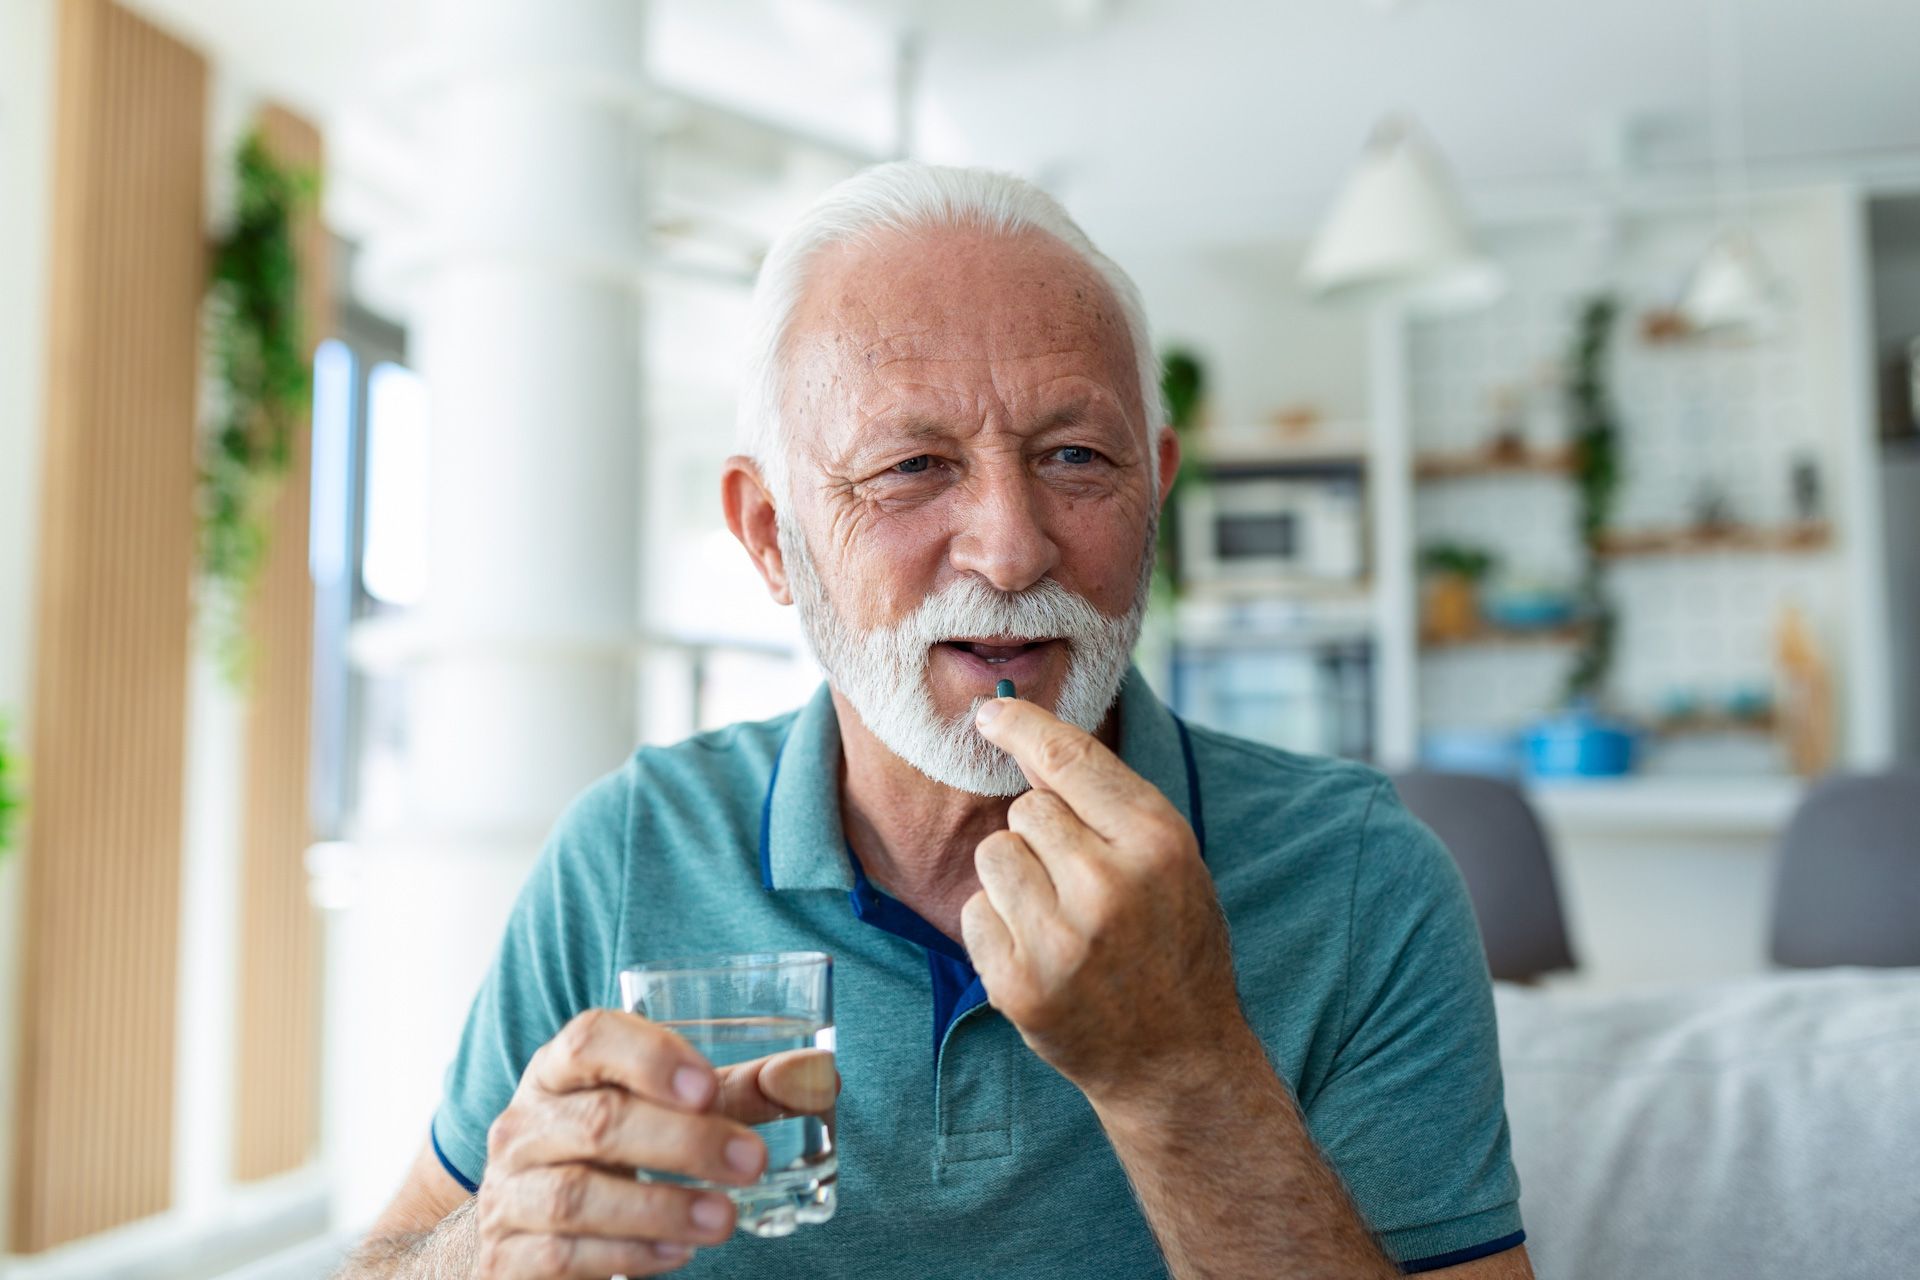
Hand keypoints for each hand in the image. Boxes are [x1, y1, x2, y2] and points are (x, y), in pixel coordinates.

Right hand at [473, 1009, 837, 1277]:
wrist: (518, 1228)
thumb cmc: (608, 1150)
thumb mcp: (662, 1112)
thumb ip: (736, 1093)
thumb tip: (820, 1077)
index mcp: (561, 1070)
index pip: (588, 1039)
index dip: (649, 1057)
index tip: (707, 1087)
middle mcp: (526, 1124)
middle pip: (599, 1121)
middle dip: (684, 1142)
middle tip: (753, 1162)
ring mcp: (509, 1192)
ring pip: (577, 1195)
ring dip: (660, 1207)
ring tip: (726, 1219)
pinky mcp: (507, 1256)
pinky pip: (562, 1255)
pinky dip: (625, 1254)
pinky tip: (677, 1252)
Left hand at [964, 697, 1246, 1105]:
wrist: (1177, 1059)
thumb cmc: (1173, 943)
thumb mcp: (1169, 861)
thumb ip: (1108, 801)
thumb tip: (1024, 733)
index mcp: (1157, 843)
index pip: (1069, 759)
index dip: (1023, 726)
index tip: (991, 712)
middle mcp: (1108, 886)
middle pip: (1025, 808)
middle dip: (1042, 834)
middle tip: (1081, 881)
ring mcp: (1060, 940)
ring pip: (994, 854)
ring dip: (1015, 878)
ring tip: (1060, 917)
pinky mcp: (1019, 983)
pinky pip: (975, 911)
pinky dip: (998, 927)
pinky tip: (1042, 954)